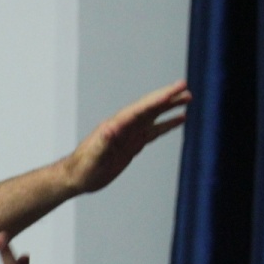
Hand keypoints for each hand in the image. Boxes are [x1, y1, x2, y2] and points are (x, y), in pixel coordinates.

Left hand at [64, 80, 190, 194]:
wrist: (76, 177)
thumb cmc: (82, 168)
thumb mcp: (93, 156)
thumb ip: (103, 141)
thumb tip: (112, 127)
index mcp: (116, 126)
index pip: (142, 108)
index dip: (159, 98)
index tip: (176, 89)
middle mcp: (124, 126)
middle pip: (149, 108)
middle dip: (167, 97)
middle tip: (185, 86)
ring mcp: (129, 134)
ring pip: (154, 116)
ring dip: (170, 107)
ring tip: (188, 98)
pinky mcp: (132, 144)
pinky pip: (154, 131)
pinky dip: (167, 124)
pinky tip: (180, 119)